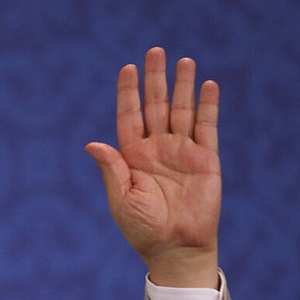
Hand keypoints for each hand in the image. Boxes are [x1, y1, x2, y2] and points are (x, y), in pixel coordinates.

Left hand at [86, 47, 220, 288]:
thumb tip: (91, 143)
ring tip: (184, 61)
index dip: (129, 92)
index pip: (129, 116)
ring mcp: (182, 152)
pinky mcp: (205, 160)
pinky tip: (208, 85)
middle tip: (155, 51)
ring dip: (183, 86)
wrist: (174, 249)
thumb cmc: (142, 228)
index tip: (127, 69)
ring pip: (182, 110)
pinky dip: (208, 106)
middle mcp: (156, 149)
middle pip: (156, 105)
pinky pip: (207, 128)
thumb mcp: (122, 198)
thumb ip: (111, 168)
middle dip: (155, 79)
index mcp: (132, 156)